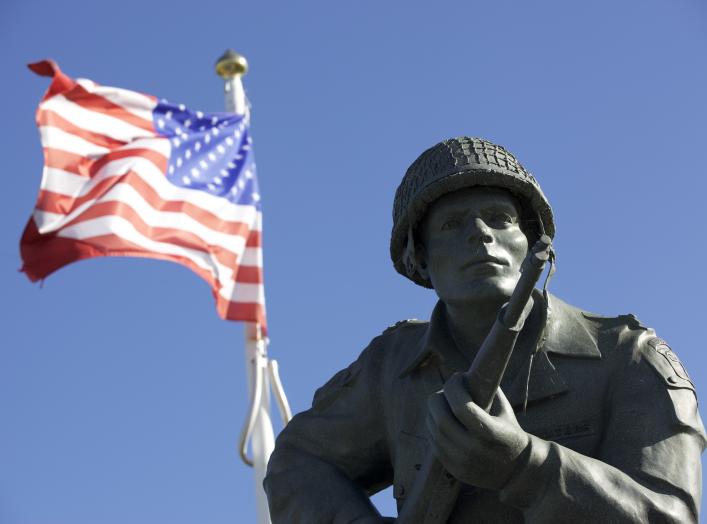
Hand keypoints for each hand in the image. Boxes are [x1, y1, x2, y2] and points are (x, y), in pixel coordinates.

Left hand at [426, 372, 529, 489]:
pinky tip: (443, 419)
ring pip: (434, 429)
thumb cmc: (511, 431)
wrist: (518, 471)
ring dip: (434, 411)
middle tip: (445, 391)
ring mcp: (461, 462)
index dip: (454, 387)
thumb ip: (486, 389)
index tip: (458, 377)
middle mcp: (473, 450)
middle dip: (438, 398)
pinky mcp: (453, 469)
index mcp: (490, 433)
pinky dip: (434, 426)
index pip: (460, 407)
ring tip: (444, 403)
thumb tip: (466, 370)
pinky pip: (434, 442)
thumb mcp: (504, 409)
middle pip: (441, 418)